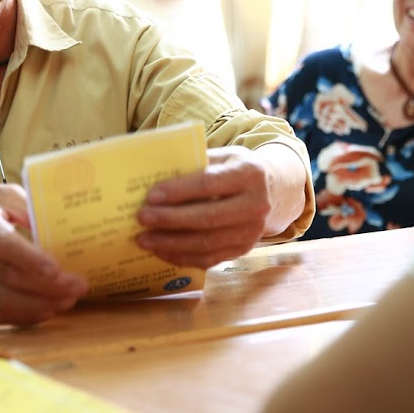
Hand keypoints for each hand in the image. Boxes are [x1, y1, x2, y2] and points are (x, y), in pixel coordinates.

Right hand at [0, 183, 88, 324]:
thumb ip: (26, 205)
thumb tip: (57, 223)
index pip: (3, 244)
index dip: (31, 259)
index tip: (57, 269)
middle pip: (9, 277)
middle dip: (48, 286)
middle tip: (78, 287)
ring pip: (4, 301)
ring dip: (40, 306)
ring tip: (69, 301)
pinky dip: (24, 317)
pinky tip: (47, 311)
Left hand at [134, 145, 277, 268]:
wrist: (272, 190)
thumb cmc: (236, 169)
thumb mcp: (224, 155)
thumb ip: (196, 163)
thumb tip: (154, 175)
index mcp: (249, 174)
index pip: (210, 184)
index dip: (179, 191)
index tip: (151, 196)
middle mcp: (256, 205)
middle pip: (207, 217)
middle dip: (170, 220)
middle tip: (141, 218)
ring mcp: (252, 232)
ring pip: (207, 242)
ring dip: (171, 243)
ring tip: (144, 239)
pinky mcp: (244, 250)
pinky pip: (210, 259)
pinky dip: (182, 257)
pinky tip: (161, 251)